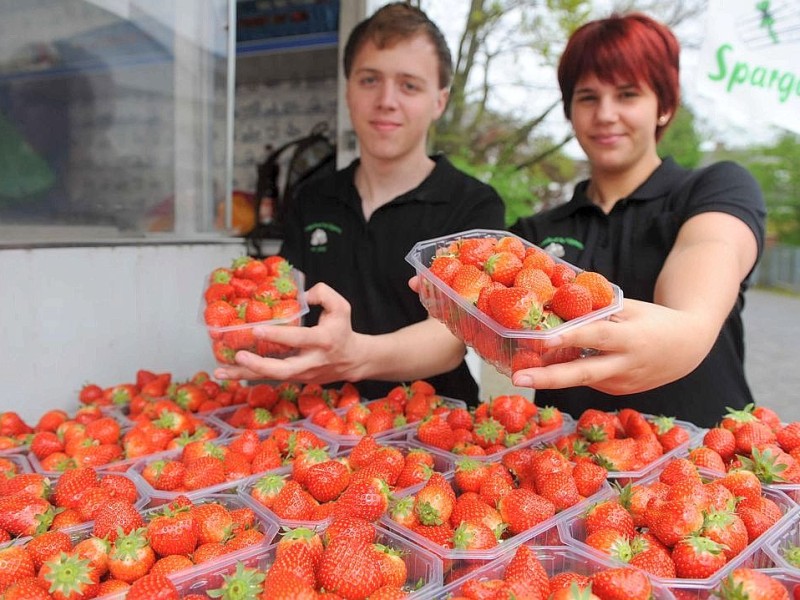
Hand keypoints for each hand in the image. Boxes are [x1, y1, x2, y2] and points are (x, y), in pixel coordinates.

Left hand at [213, 282, 367, 383]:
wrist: (352, 360)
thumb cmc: (342, 330)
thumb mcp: (341, 306)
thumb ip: (322, 294)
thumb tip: (299, 294)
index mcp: (323, 341)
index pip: (298, 339)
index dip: (277, 335)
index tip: (256, 329)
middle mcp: (311, 362)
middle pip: (282, 370)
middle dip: (258, 365)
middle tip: (238, 355)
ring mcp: (301, 375)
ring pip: (271, 378)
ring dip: (245, 375)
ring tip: (220, 372)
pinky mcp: (294, 380)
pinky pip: (269, 378)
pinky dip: (248, 375)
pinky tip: (228, 372)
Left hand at [510, 298, 714, 394]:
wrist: (688, 348)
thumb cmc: (653, 320)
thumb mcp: (629, 308)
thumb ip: (597, 310)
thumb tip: (557, 302)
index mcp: (630, 338)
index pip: (595, 337)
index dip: (569, 338)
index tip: (542, 340)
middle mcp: (625, 365)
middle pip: (582, 374)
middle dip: (547, 379)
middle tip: (517, 379)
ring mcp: (621, 383)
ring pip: (581, 378)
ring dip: (551, 375)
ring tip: (521, 369)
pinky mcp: (618, 392)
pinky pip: (589, 380)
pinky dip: (570, 371)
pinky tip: (551, 364)